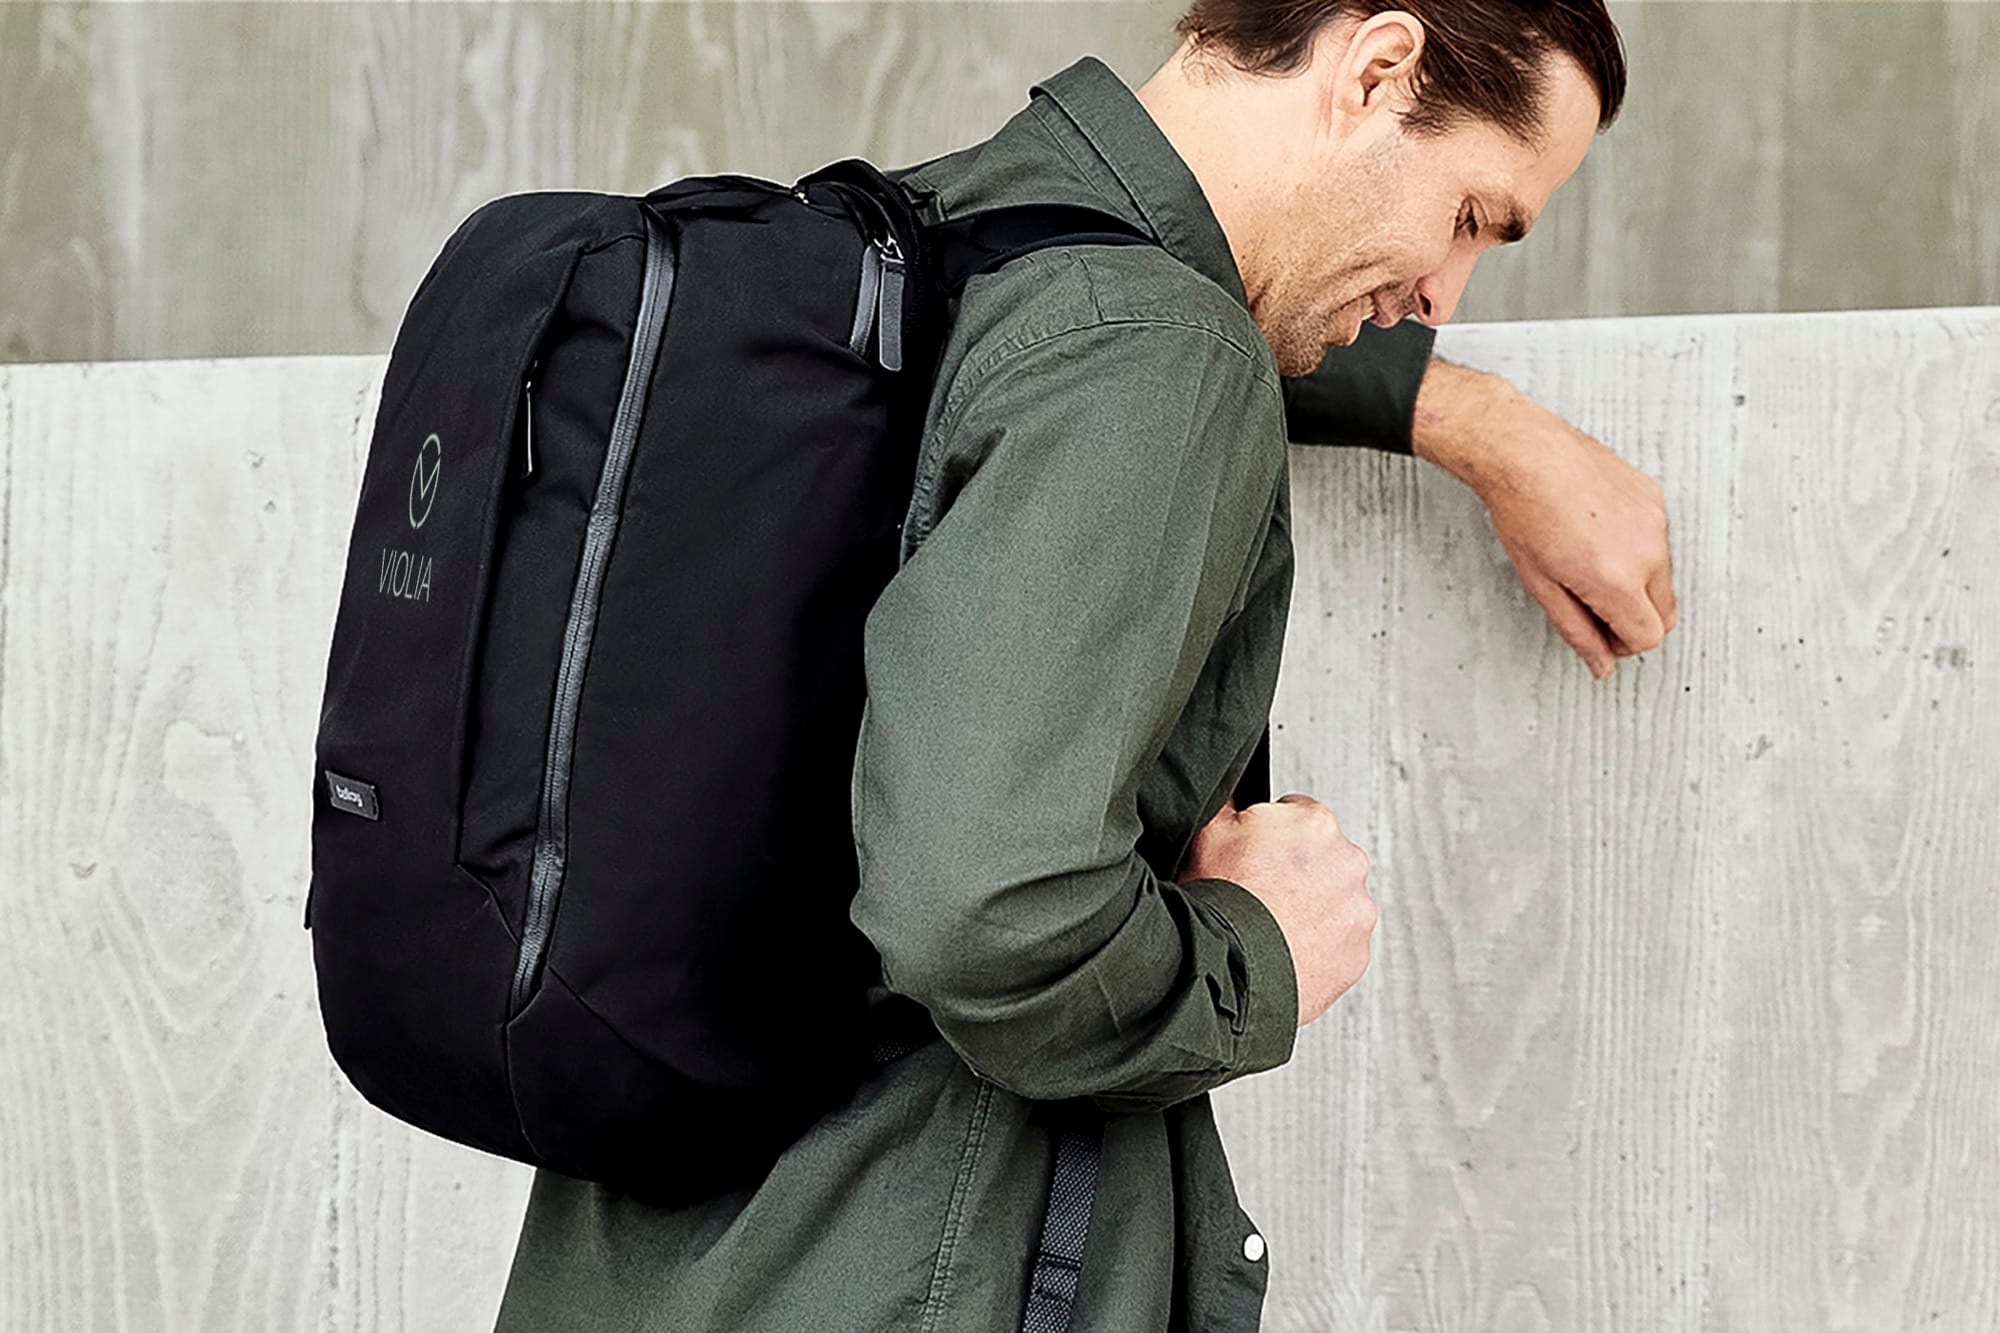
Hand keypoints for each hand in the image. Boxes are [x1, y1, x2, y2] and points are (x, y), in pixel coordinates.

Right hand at [1179, 794, 1375, 1028]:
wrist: (1227, 968)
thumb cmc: (1218, 899)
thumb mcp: (1207, 831)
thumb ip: (1229, 802)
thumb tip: (1235, 790)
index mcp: (1315, 823)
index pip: (1297, 816)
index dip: (1268, 837)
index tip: (1253, 860)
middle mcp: (1348, 861)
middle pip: (1321, 860)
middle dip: (1296, 874)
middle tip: (1260, 894)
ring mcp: (1357, 911)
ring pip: (1334, 902)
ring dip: (1311, 910)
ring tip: (1271, 927)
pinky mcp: (1357, 954)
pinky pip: (1339, 945)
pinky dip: (1317, 947)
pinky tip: (1285, 950)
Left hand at [1412, 359, 1678, 679]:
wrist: (1526, 452)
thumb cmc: (1523, 515)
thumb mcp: (1542, 585)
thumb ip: (1579, 631)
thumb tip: (1602, 667)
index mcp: (1617, 580)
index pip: (1647, 638)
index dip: (1620, 644)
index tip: (1599, 634)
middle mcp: (1647, 552)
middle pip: (1664, 613)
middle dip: (1633, 619)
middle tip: (1591, 603)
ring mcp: (1655, 522)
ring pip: (1662, 576)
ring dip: (1634, 582)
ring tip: (1585, 558)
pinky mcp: (1654, 498)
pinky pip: (1656, 539)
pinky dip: (1634, 547)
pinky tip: (1595, 530)